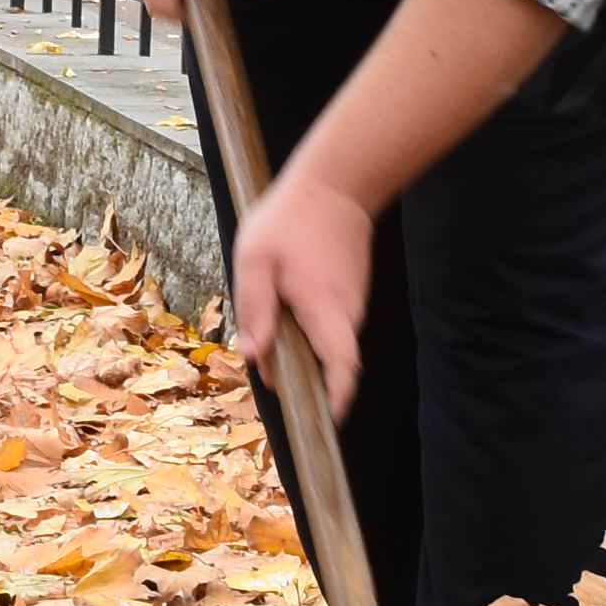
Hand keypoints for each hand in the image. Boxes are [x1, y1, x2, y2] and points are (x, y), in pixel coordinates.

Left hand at [228, 171, 372, 411]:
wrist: (334, 183)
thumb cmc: (290, 218)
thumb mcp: (256, 258)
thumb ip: (254, 308)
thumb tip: (253, 355)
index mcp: (325, 308)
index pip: (342, 367)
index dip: (336, 400)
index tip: (323, 422)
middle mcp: (346, 312)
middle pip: (330, 363)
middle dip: (303, 378)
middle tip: (270, 371)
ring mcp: (352, 304)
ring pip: (326, 345)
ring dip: (301, 351)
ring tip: (272, 327)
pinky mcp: (349, 296)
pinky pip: (327, 327)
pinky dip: (307, 331)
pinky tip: (286, 307)